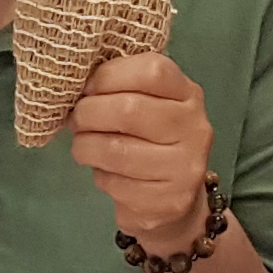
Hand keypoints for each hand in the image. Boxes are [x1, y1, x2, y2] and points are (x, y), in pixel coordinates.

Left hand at [66, 52, 214, 248]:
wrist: (172, 199)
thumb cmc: (149, 140)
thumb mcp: (148, 104)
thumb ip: (123, 87)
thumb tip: (77, 81)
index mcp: (188, 94)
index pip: (152, 71)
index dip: (108, 76)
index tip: (87, 88)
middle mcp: (195, 128)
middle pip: (129, 109)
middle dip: (89, 113)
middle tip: (76, 120)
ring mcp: (186, 167)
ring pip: (117, 150)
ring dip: (86, 147)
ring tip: (82, 146)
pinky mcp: (169, 200)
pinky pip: (116, 183)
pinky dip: (99, 176)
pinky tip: (104, 173)